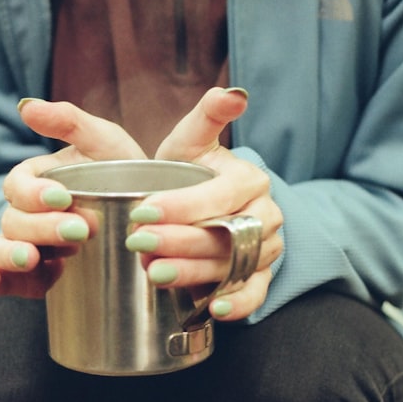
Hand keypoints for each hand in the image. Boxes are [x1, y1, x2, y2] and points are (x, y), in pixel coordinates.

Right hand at [0, 99, 146, 297]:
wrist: (151, 217)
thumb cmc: (124, 172)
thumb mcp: (104, 143)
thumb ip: (70, 122)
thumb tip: (24, 106)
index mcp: (36, 180)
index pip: (17, 185)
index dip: (33, 193)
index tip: (63, 197)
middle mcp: (26, 214)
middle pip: (12, 221)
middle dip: (41, 227)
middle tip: (79, 231)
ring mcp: (29, 246)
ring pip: (0, 250)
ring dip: (10, 255)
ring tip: (31, 259)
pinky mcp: (37, 276)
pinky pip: (7, 281)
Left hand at [130, 87, 282, 320]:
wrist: (202, 207)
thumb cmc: (190, 171)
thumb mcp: (192, 142)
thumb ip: (206, 117)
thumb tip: (231, 93)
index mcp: (250, 179)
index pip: (220, 194)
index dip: (182, 205)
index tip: (141, 210)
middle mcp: (265, 214)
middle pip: (226, 233)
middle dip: (180, 239)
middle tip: (138, 244)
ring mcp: (265, 248)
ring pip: (234, 264)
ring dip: (194, 272)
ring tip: (154, 272)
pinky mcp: (260, 276)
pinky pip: (256, 293)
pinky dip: (238, 303)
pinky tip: (214, 308)